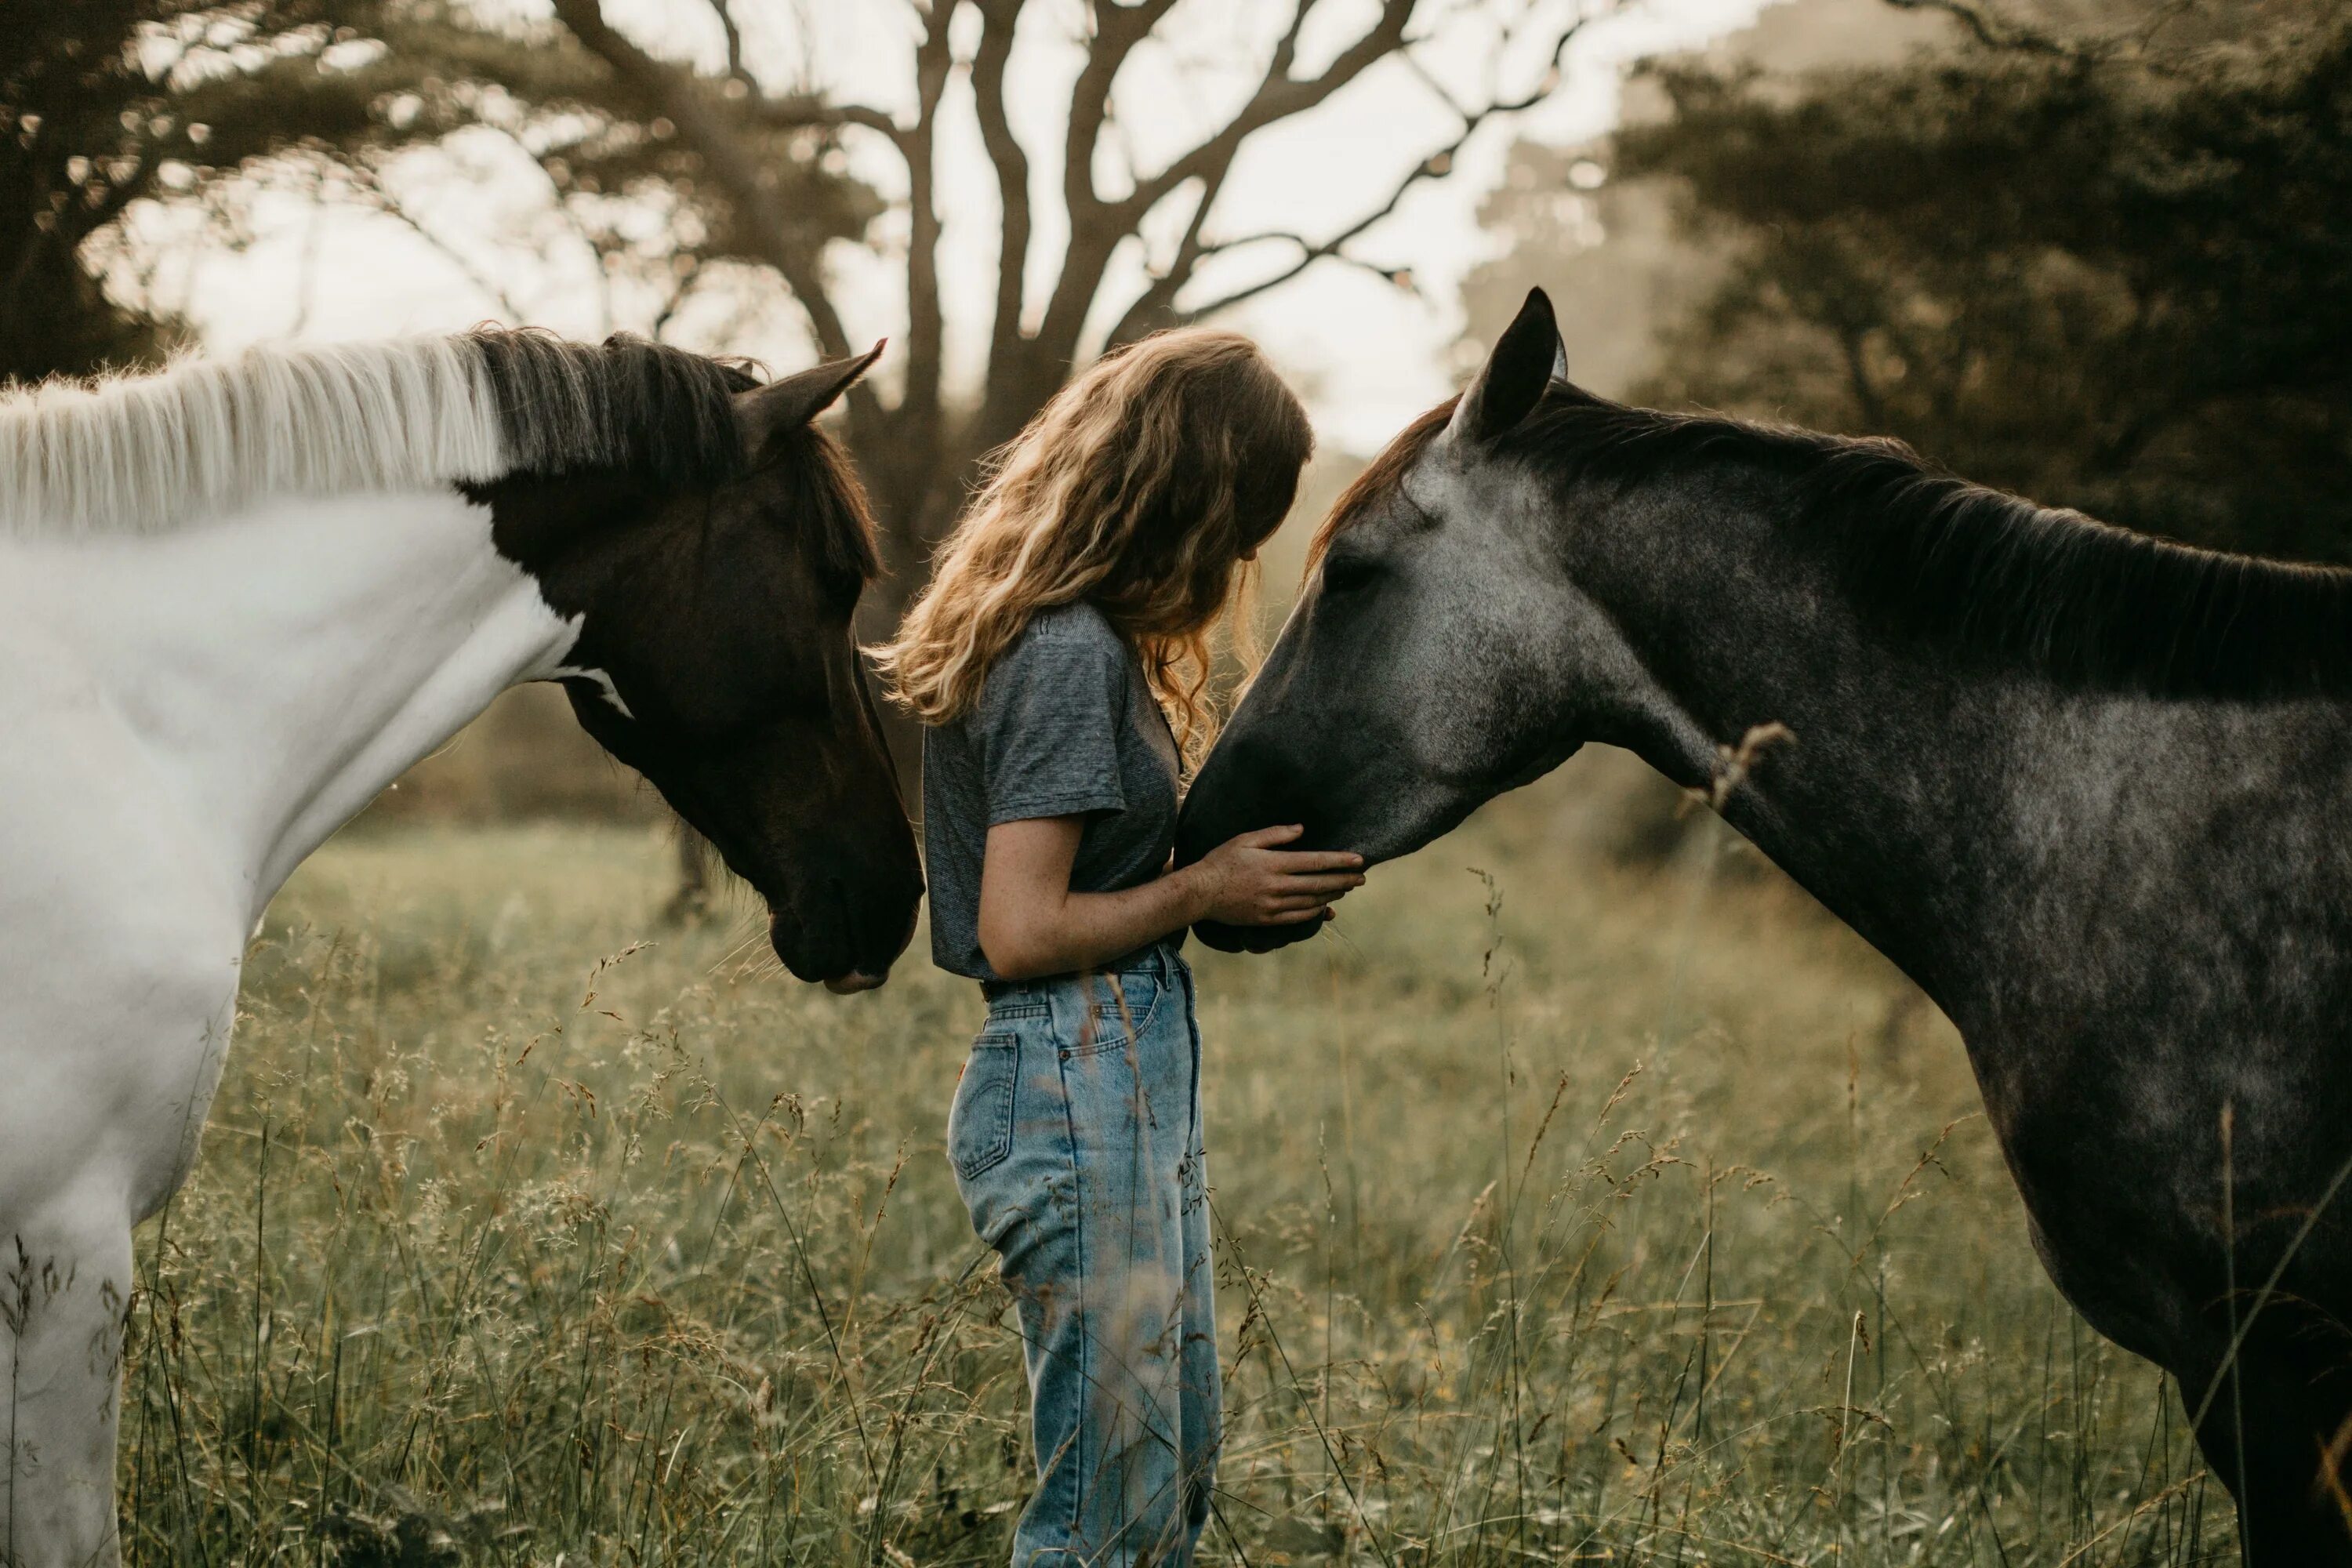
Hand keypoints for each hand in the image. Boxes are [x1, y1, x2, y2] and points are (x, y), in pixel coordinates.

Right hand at [1185, 824, 1365, 926]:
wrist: (1200, 893)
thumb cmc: (1221, 861)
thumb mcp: (1245, 840)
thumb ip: (1275, 834)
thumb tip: (1301, 830)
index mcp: (1274, 864)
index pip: (1316, 862)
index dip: (1340, 861)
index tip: (1360, 860)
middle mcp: (1277, 886)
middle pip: (1320, 884)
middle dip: (1345, 880)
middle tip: (1363, 878)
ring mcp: (1273, 906)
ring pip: (1312, 901)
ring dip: (1333, 895)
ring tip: (1347, 888)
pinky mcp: (1268, 920)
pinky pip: (1299, 917)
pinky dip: (1316, 912)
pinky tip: (1325, 907)